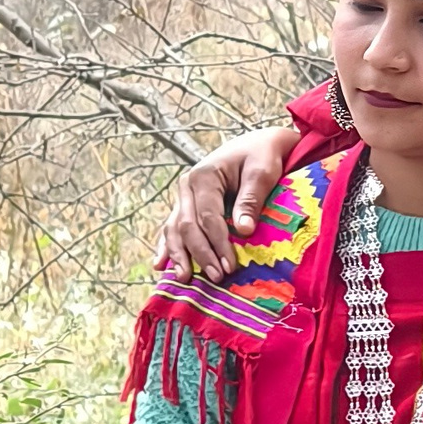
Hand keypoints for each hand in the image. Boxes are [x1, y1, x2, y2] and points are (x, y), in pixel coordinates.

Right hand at [158, 123, 298, 281]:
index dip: (217, 243)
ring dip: (179, 255)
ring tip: (184, 279)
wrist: (257, 145)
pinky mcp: (186, 206)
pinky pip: (172, 229)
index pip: (207, 216)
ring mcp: (183, 197)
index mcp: (204, 176)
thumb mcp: (262, 173)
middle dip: (200, 254)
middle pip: (187, 226)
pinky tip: (160, 265)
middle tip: (216, 277)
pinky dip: (167, 247)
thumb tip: (242, 230)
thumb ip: (250, 200)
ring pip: (173, 229)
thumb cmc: (262, 157)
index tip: (230, 266)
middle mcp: (187, 187)